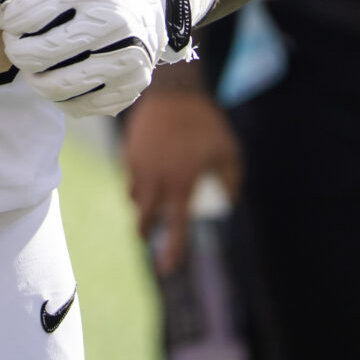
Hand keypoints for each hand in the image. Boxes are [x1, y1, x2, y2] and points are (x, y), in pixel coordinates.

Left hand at [0, 0, 187, 118]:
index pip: (22, 15)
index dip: (6, 19)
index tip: (12, 15)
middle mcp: (115, 20)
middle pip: (36, 55)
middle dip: (16, 51)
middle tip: (19, 42)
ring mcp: (128, 56)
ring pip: (55, 87)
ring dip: (34, 78)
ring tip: (36, 61)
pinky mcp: (132, 85)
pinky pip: (78, 107)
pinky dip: (61, 96)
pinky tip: (63, 73)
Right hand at [123, 69, 242, 274]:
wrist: (173, 91)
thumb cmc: (205, 122)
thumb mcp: (228, 151)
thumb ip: (231, 180)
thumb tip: (229, 201)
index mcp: (180, 184)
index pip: (175, 227)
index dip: (172, 250)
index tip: (167, 268)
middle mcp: (156, 179)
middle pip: (144, 217)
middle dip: (146, 231)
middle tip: (149, 236)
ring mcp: (138, 165)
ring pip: (135, 197)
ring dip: (142, 205)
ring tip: (152, 203)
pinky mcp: (128, 152)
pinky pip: (130, 175)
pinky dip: (137, 182)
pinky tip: (148, 175)